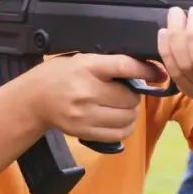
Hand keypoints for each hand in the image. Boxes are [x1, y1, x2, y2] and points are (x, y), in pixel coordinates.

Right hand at [19, 54, 164, 142]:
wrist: (33, 99)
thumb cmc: (59, 75)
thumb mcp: (82, 60)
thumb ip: (109, 65)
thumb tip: (147, 71)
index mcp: (87, 67)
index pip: (125, 67)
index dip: (146, 70)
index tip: (159, 73)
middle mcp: (86, 91)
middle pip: (130, 97)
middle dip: (134, 95)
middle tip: (127, 92)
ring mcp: (85, 114)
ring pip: (127, 117)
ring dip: (131, 113)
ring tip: (122, 107)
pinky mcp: (84, 131)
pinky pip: (118, 133)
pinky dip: (125, 127)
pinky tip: (118, 120)